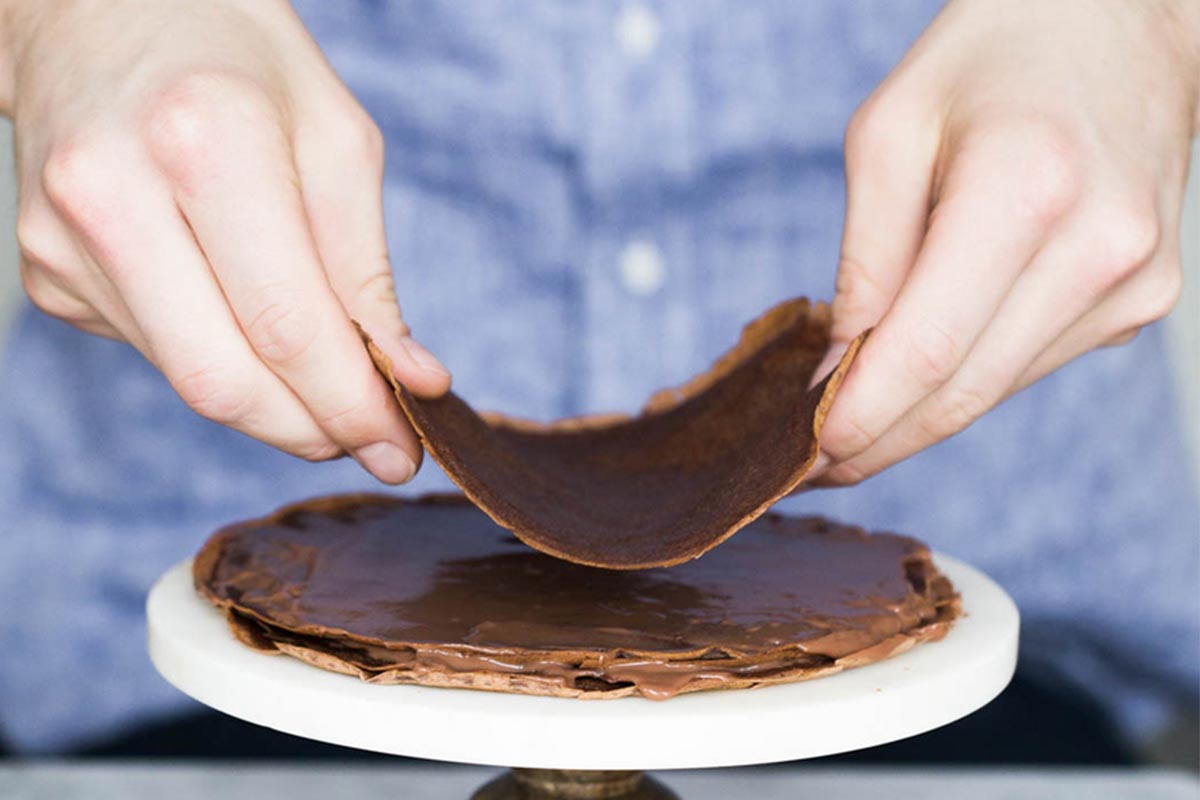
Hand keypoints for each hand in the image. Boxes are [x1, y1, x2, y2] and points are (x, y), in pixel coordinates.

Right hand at [1, 0, 449, 483]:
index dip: (353, 406)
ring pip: (189, 381)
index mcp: (203, 140)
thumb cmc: (239, 62)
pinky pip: (159, 352)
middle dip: (314, 430)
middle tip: (373, 438)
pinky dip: (224, 359)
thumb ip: (368, 270)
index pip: (287, 325)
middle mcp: (112, 193)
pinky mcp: (46, 272)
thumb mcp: (337, 138)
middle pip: (226, 381)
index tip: (404, 447)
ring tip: (327, 381)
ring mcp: (63, 240)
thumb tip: (409, 381)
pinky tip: (243, 316)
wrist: (99, 10)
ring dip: (276, 406)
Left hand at [811, 0, 1198, 485]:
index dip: (861, 416)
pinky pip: (1029, 364)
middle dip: (878, 440)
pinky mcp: (1144, 297)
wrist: (1123, 22)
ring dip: (916, 419)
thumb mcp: (891, 130)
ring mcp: (1134, 280)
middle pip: (964, 392)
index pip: (929, 349)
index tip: (804, 456)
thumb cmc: (991, 58)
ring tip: (848, 424)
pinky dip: (966, 379)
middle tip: (809, 468)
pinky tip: (921, 373)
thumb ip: (866, 255)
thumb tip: (837, 366)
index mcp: (1027, 188)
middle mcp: (1097, 246)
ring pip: (997, 390)